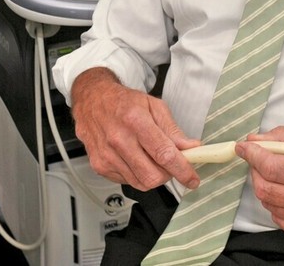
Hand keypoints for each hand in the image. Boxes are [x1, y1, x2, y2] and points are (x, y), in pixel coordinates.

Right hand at [70, 68, 200, 190]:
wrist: (92, 99)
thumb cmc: (123, 101)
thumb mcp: (153, 105)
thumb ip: (173, 129)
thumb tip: (191, 148)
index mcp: (135, 120)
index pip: (164, 154)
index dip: (182, 170)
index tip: (192, 179)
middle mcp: (119, 139)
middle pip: (152, 176)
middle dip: (167, 175)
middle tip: (169, 164)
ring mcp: (107, 155)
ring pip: (141, 183)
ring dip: (152, 175)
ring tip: (150, 158)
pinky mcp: (99, 165)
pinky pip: (127, 181)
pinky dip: (136, 174)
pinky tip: (134, 159)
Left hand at [235, 125, 283, 246]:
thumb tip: (254, 141)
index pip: (272, 167)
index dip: (253, 155)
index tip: (244, 148)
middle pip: (265, 188)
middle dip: (255, 170)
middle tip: (259, 160)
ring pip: (269, 203)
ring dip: (267, 186)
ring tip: (281, 176)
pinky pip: (279, 218)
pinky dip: (278, 203)